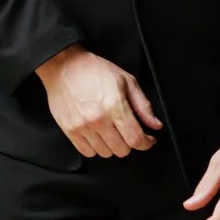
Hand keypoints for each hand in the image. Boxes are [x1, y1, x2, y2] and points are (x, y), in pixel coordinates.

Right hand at [34, 46, 161, 158]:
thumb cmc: (94, 70)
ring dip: (111, 145)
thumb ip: (143, 105)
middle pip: (122, 150)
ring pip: (105, 153)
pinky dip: (95, 147)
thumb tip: (155, 125)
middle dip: (129, 142)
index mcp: (115, 106)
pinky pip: (87, 152)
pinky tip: (96, 134)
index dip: (146, 143)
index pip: (136, 139)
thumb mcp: (126, 81)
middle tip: (126, 131)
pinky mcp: (69, 130)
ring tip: (109, 131)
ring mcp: (82, 127)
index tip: (147, 140)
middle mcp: (98, 120)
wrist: (64, 66)